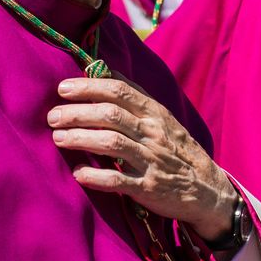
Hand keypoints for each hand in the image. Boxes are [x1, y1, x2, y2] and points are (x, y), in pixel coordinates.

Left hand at [49, 77, 236, 240]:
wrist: (207, 189)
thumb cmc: (177, 150)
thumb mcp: (163, 119)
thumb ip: (135, 97)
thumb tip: (104, 71)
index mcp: (155, 113)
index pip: (119, 92)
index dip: (88, 88)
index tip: (63, 89)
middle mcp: (153, 133)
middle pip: (110, 115)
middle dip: (77, 113)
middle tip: (53, 116)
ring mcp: (151, 160)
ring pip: (112, 143)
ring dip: (81, 139)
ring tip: (58, 138)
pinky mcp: (148, 188)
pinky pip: (119, 180)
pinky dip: (96, 176)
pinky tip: (78, 173)